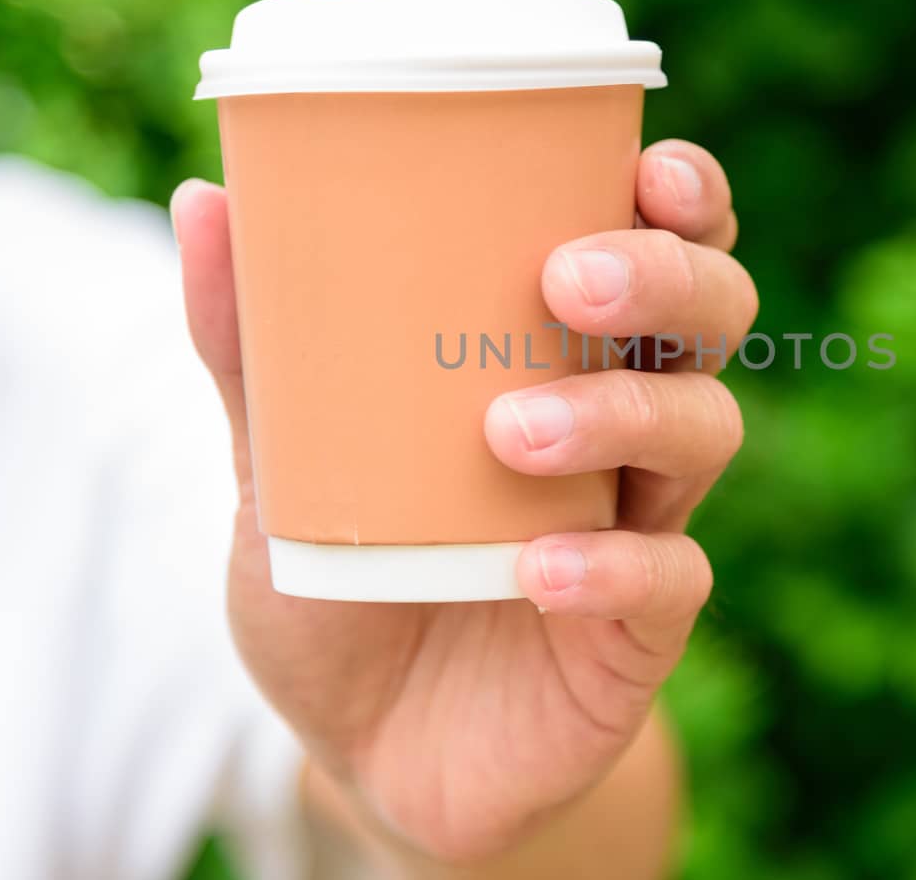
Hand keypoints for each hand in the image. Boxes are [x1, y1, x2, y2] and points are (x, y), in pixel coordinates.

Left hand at [171, 139, 755, 864]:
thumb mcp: (285, 464)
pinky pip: (668, 583)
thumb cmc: (346, 585)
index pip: (662, 250)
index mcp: (564, 359)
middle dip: (669, 281)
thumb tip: (203, 200)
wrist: (368, 750)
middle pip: (713, 321)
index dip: (686, 199)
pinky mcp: (637, 635)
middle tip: (568, 280)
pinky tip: (535, 575)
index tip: (648, 164)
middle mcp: (623, 429)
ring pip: (705, 433)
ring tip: (510, 429)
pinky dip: (610, 569)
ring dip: (623, 413)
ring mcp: (641, 527)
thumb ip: (258, 352)